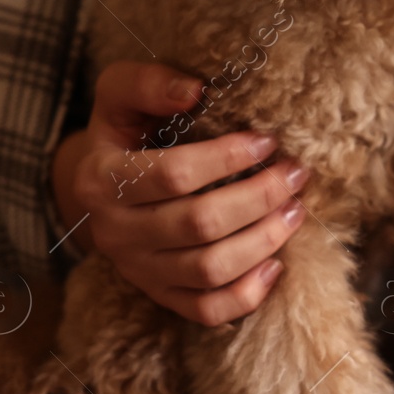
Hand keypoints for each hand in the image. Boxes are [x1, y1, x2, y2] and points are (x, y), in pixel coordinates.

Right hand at [52, 61, 308, 324]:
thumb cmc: (123, 132)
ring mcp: (138, 270)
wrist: (97, 187)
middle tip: (296, 174)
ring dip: (264, 240)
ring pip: (209, 270)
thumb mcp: (119, 94)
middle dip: (259, 198)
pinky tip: (277, 264)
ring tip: (296, 210)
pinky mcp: (160, 295)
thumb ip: (149, 83)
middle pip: (200, 224)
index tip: (268, 140)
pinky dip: (248, 294)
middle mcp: (116, 232)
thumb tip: (196, 90)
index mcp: (103, 179)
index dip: (228, 157)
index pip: (175, 175)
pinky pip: (208, 311)